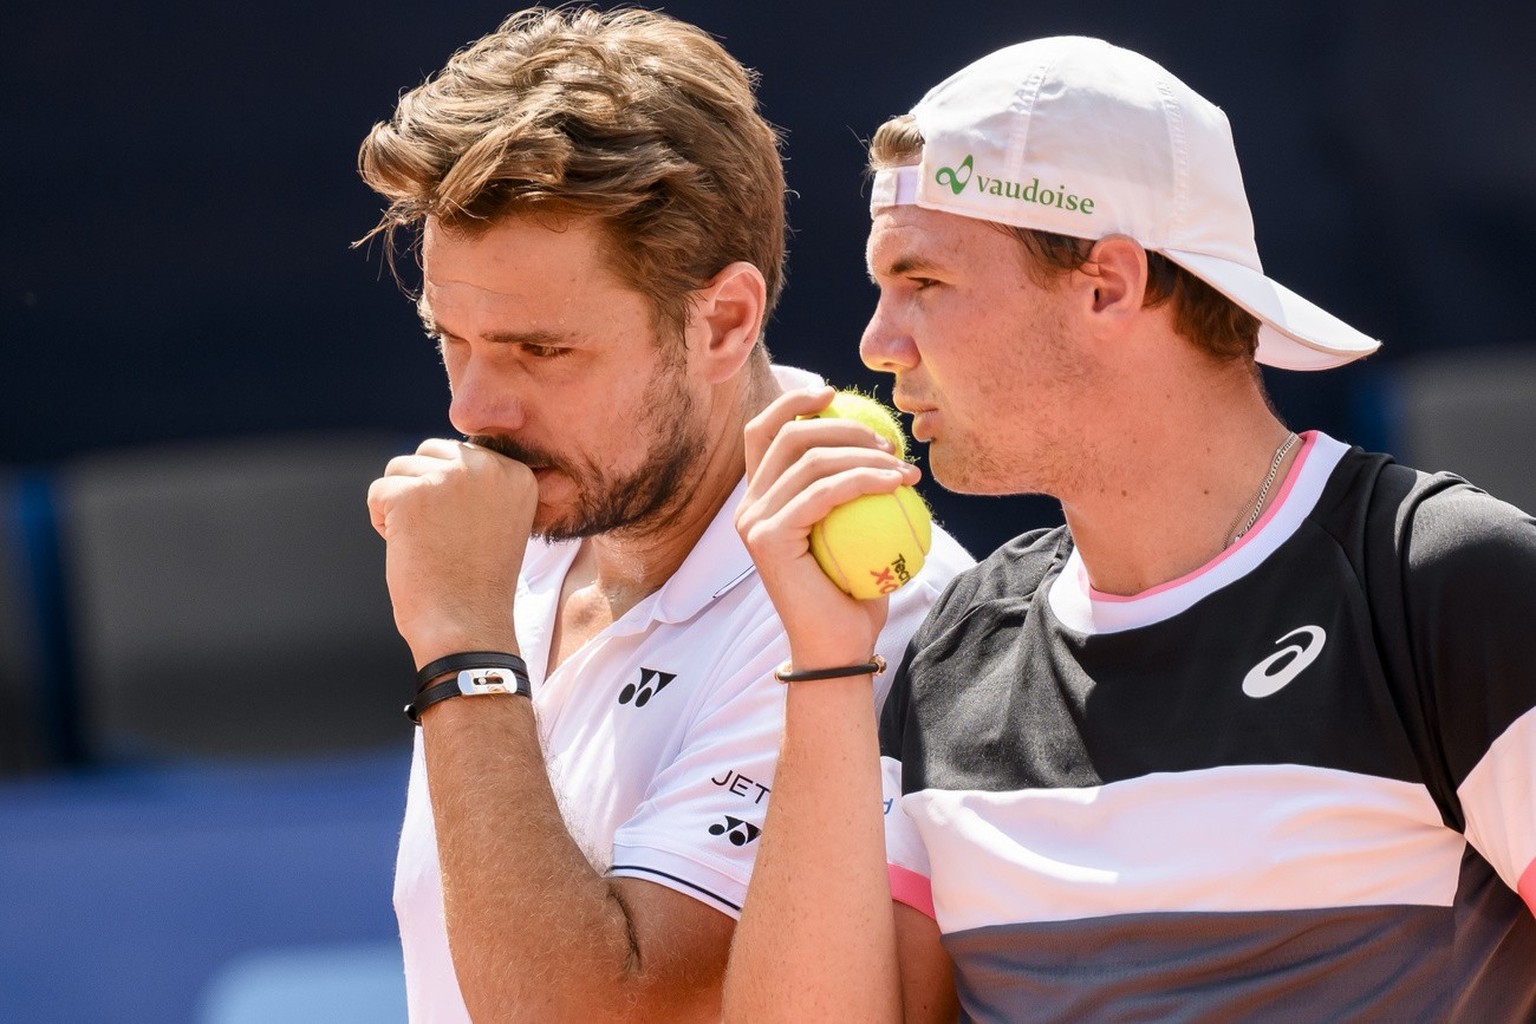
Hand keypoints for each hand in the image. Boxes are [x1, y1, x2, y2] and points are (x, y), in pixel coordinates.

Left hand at [367, 438, 536, 664]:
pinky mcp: (411, 494)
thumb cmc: (478, 583)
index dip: (449, 495)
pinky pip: (378, 491)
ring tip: (427, 544)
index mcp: (517, 473)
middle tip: (442, 538)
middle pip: (430, 453)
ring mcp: (450, 477)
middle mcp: (489, 466)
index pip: (462, 454)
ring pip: (399, 469)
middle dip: (422, 492)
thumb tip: (443, 452)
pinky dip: (382, 522)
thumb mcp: (500, 520)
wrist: (468, 626)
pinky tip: (408, 549)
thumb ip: (482, 483)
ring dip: (401, 506)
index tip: (464, 533)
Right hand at [735, 386, 921, 668]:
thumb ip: (852, 487)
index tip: (836, 393)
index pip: (764, 431)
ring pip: (809, 460)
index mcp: (762, 498)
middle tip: (890, 442)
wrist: (840, 646)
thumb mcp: (856, 528)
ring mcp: (754, 521)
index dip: (793, 401)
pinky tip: (898, 483)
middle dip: (842, 425)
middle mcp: (749, 506)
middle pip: (788, 435)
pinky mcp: (767, 538)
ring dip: (864, 454)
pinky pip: (822, 493)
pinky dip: (864, 479)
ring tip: (904, 469)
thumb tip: (881, 438)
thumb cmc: (856, 591)